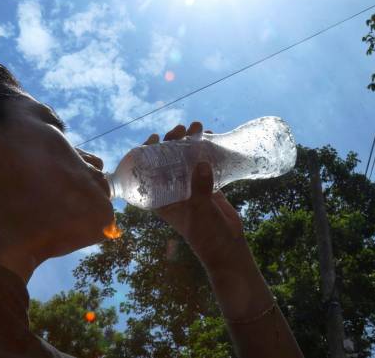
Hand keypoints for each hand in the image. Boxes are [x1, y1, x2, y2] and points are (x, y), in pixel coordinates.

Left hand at [143, 122, 245, 268]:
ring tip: (197, 127)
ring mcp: (190, 187)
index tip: (155, 137)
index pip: (147, 172)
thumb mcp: (200, 212)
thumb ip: (200, 189)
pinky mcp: (207, 186)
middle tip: (181, 129)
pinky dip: (206, 150)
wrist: (228, 248)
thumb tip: (201, 162)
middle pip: (167, 161)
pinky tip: (211, 136)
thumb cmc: (206, 236)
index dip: (147, 153)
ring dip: (190, 142)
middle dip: (172, 142)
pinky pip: (203, 163)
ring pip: (185, 159)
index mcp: (162, 199)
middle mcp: (173, 190)